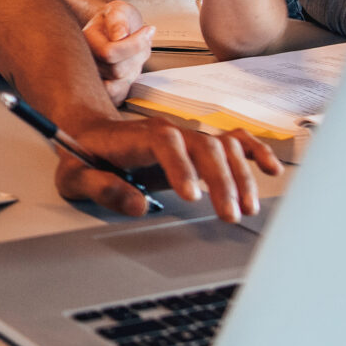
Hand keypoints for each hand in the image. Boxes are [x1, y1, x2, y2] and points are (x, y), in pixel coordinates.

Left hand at [54, 117, 280, 222]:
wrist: (91, 135)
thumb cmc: (83, 156)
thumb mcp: (75, 176)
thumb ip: (101, 188)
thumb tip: (137, 205)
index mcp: (136, 136)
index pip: (165, 142)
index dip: (181, 167)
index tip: (191, 196)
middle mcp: (168, 131)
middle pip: (203, 146)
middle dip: (221, 180)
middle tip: (228, 214)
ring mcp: (186, 137)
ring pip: (223, 146)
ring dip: (240, 175)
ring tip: (246, 208)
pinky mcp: (198, 146)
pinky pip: (234, 141)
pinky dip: (254, 151)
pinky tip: (270, 169)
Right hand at [81, 0, 152, 103]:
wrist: (115, 27)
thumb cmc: (116, 19)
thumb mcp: (118, 9)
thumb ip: (118, 20)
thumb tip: (120, 35)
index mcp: (86, 40)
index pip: (109, 53)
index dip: (134, 44)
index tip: (147, 31)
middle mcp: (86, 60)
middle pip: (117, 71)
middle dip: (136, 56)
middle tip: (142, 41)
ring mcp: (94, 76)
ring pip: (119, 84)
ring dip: (134, 69)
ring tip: (135, 54)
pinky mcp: (103, 88)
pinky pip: (118, 94)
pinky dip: (130, 80)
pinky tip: (130, 66)